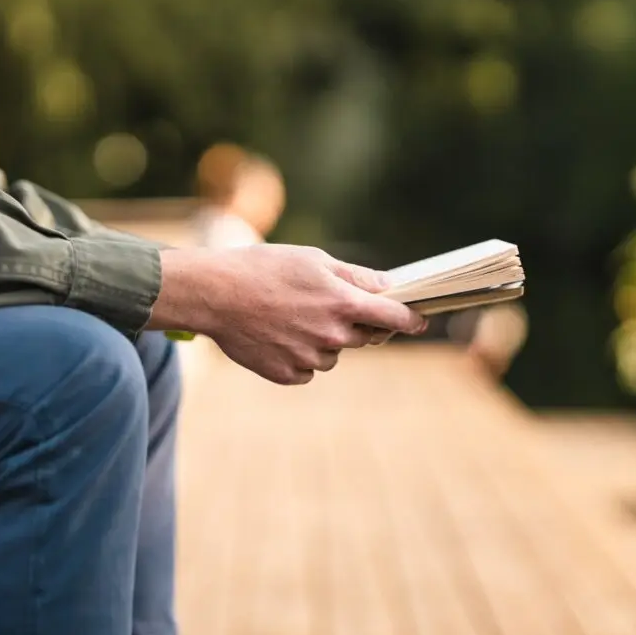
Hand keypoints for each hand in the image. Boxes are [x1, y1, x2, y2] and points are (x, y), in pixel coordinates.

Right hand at [148, 245, 427, 383]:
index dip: (412, 319)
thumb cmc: (264, 268)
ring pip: (333, 355)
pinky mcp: (288, 374)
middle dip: (355, 324)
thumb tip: (387, 285)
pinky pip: (307, 369)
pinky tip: (278, 335)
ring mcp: (309, 358)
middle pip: (363, 337)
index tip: (420, 321)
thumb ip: (355, 276)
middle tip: (326, 305)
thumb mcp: (314, 260)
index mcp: (343, 304)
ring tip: (291, 317)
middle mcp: (331, 336)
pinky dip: (300, 355)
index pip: (394, 317)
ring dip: (324, 341)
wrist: (215, 294)